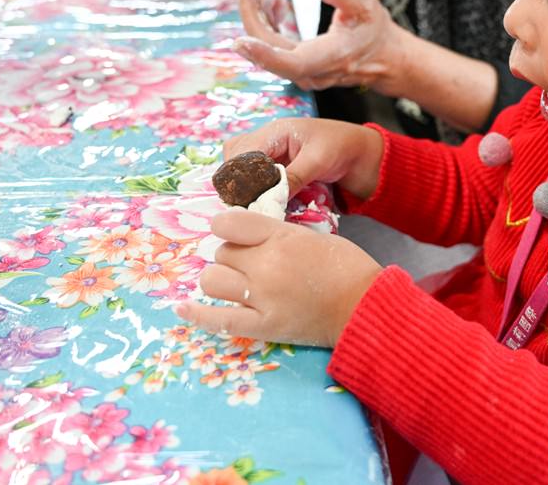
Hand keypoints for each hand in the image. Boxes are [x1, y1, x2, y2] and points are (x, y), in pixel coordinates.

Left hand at [175, 208, 381, 346]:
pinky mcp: (262, 326)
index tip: (233, 232)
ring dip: (220, 278)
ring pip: (212, 279)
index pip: (228, 222)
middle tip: (251, 262)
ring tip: (237, 283)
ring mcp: (262, 297)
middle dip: (232, 255)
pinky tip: (182, 308)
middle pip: (222, 252)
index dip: (226, 226)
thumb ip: (277, 234)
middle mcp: (266, 265)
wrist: (364, 307)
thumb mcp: (313, 236)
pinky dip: (197, 314)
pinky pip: (217, 319)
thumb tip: (244, 235)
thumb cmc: (346, 267)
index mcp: (282, 237)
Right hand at [224, 117, 383, 200]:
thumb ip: (294, 177)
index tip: (246, 202)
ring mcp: (269, 156)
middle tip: (250, 207)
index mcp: (274, 132)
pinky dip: (258, 194)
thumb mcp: (318, 161)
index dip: (240, 178)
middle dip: (238, 185)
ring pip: (241, 173)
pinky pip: (255, 182)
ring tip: (256, 208)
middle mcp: (266, 142)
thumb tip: (270, 199)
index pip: (241, 154)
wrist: (361, 154)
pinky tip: (266, 206)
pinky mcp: (276, 170)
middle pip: (233, 162)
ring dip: (246, 190)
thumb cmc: (342, 147)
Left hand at [232, 0, 408, 93]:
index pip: (292, 63)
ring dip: (261, 15)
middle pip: (270, 50)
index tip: (240, 41)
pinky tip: (277, 3)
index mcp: (332, 57)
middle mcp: (314, 72)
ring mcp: (304, 74)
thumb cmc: (376, 31)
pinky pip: (275, 49)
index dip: (264, 54)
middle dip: (253, 14)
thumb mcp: (365, 3)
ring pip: (269, 49)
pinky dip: (270, 24)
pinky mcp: (299, 69)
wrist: (385, 60)